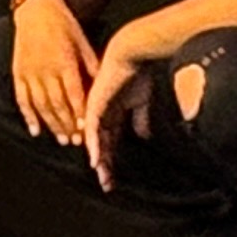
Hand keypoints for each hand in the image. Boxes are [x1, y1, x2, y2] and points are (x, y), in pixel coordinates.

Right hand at [8, 0, 98, 146]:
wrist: (37, 10)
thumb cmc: (65, 27)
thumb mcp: (83, 44)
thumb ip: (92, 67)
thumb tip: (105, 89)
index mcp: (64, 63)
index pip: (74, 94)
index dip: (81, 114)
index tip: (88, 130)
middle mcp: (45, 70)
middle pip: (57, 104)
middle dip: (68, 125)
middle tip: (77, 142)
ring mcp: (30, 73)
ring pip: (41, 105)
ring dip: (52, 125)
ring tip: (62, 140)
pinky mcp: (18, 73)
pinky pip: (22, 99)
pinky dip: (28, 116)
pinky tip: (35, 131)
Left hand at [79, 39, 157, 192]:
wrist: (132, 53)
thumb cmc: (138, 73)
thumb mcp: (141, 101)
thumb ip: (140, 118)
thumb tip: (143, 136)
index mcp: (111, 114)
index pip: (109, 142)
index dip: (111, 160)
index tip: (113, 178)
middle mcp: (100, 114)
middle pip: (100, 144)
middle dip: (104, 164)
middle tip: (106, 183)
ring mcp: (95, 109)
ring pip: (94, 139)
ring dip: (99, 157)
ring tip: (101, 174)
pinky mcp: (94, 103)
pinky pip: (93, 127)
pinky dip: (95, 143)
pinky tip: (95, 158)